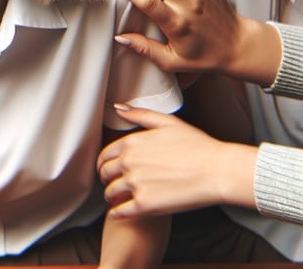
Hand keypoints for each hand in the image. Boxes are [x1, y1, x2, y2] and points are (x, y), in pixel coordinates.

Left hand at [97, 106, 255, 217]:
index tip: (108, 167)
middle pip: (105, 173)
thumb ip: (139, 114)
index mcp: (131, 143)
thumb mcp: (167, 122)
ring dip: (110, 196)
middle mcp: (129, 163)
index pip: (106, 155)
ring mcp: (136, 184)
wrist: (217, 170)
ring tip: (115, 199)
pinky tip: (118, 213)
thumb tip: (118, 108)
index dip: (104, 162)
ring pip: (110, 193)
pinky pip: (120, 212)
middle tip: (110, 183)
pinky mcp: (145, 205)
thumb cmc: (197, 146)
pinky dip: (116, 213)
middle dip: (106, 178)